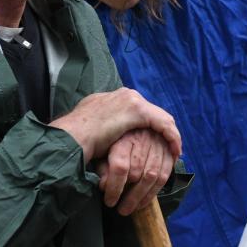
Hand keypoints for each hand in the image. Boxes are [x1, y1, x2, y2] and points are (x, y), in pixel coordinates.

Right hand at [52, 88, 181, 161]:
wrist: (70, 137)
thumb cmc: (76, 140)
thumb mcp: (93, 132)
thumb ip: (105, 130)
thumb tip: (110, 140)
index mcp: (113, 98)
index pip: (140, 110)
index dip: (150, 127)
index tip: (155, 142)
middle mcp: (124, 94)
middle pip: (153, 112)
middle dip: (163, 130)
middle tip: (171, 147)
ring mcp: (130, 99)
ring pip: (161, 117)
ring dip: (170, 135)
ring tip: (175, 151)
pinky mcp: (136, 110)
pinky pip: (163, 124)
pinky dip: (172, 138)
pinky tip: (176, 151)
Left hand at [94, 128, 173, 215]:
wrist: (136, 124)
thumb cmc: (115, 142)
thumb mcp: (104, 152)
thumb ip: (103, 168)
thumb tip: (104, 186)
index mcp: (123, 139)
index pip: (120, 167)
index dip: (115, 188)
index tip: (109, 202)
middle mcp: (141, 140)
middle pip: (137, 173)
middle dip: (129, 196)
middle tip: (121, 210)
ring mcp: (157, 145)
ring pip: (152, 176)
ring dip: (142, 197)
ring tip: (132, 209)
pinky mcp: (168, 152)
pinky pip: (164, 175)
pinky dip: (154, 192)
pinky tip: (144, 202)